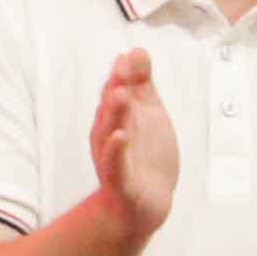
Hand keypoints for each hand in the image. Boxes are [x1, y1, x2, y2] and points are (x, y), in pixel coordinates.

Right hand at [90, 46, 180, 238]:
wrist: (145, 205)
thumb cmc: (145, 156)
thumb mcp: (148, 115)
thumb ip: (141, 84)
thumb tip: (136, 49)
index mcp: (116, 118)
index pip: (116, 93)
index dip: (121, 76)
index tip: (127, 57)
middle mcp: (109, 136)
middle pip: (111, 110)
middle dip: (115, 89)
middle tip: (122, 71)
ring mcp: (113, 158)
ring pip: (110, 133)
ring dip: (114, 114)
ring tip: (121, 94)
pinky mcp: (120, 182)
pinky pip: (115, 165)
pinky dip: (115, 151)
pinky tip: (120, 137)